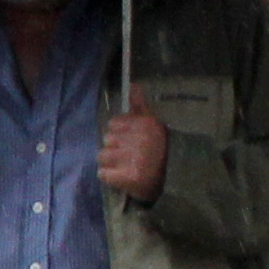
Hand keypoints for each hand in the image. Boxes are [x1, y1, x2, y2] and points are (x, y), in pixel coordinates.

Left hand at [100, 87, 170, 202]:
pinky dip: (109, 178)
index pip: (113, 123)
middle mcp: (142, 139)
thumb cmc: (155, 152)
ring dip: (110, 163)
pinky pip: (102, 174)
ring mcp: (135, 158)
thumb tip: (134, 85)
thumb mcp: (152, 126)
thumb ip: (140, 106)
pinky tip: (122, 178)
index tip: (131, 141)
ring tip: (125, 166)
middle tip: (130, 156)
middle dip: (114, 148)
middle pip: (106, 139)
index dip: (119, 133)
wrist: (167, 184)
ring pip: (101, 156)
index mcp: (148, 124)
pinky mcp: (129, 177)